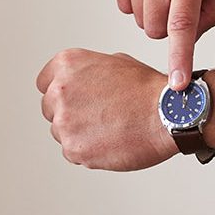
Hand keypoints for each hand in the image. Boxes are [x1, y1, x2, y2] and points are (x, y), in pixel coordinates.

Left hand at [37, 48, 176, 170]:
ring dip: (78, 133)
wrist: (169, 115)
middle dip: (70, 114)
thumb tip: (81, 81)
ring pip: (60, 131)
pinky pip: (72, 152)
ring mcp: (64, 120)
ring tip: (109, 130)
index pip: (45, 83)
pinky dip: (88, 151)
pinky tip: (110, 142)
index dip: (62, 93)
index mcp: (67, 64)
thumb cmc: (148, 90)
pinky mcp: (73, 147)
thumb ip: (87, 71)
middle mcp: (59, 90)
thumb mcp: (115, 62)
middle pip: (50, 108)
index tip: (74, 100)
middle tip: (97, 118)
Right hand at [114, 0, 214, 90]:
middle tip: (187, 4)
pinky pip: (123, 2)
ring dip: (156, 13)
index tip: (176, 87)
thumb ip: (213, 9)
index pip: (181, 29)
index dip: (179, 61)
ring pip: (139, 18)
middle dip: (173, 27)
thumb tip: (190, 37)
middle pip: (157, 29)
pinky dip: (138, 0)